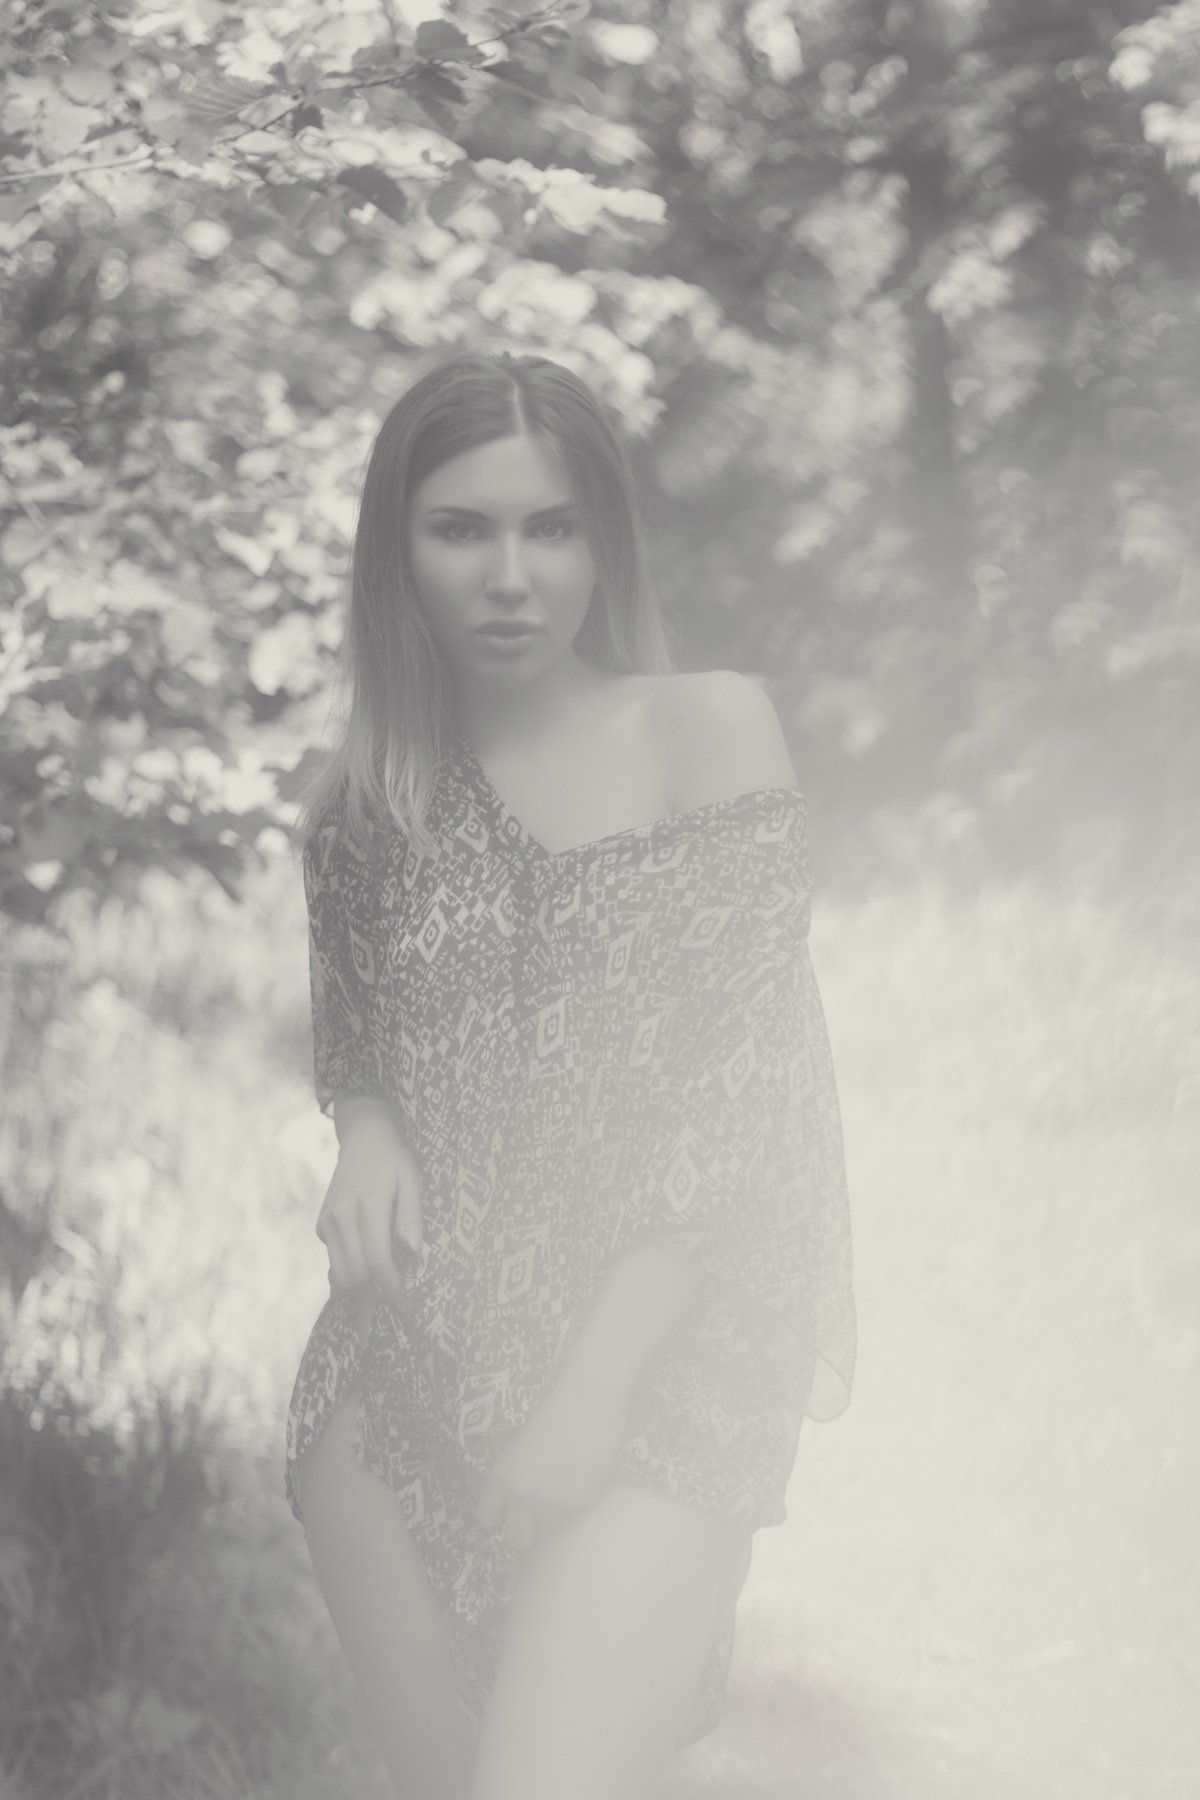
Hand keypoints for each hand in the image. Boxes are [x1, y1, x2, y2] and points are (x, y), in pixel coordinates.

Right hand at [316, 1105, 421, 1305]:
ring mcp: (327, 1222)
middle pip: (356, 1274)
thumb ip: (411, 1216)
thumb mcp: (411, 1180)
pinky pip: (334, 1260)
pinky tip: (368, 1256)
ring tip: (384, 1280)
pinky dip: (350, 1267)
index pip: (377, 1261)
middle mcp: (341, 1217)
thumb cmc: (394, 1161)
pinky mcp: (321, 1226)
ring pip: (340, 1273)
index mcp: (368, 1206)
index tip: (405, 1303)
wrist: (363, 1140)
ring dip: (361, 1284)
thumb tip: (413, 1253)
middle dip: (376, 1291)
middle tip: (397, 1292)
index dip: (392, 1288)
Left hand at [476, 1361, 630, 1553]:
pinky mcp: (575, 1505)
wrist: (588, 1401)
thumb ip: (515, 1473)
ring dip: (549, 1521)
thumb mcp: (521, 1443)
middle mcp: (521, 1493)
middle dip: (523, 1532)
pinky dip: (570, 1507)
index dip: (497, 1517)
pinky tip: (578, 1482)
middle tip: (533, 1518)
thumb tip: (515, 1499)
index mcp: (502, 1473)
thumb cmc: (555, 1411)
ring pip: (544, 1534)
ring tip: (560, 1492)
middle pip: (515, 1539)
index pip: (486, 1516)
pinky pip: (568, 1518)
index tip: (505, 1515)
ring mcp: (549, 1502)